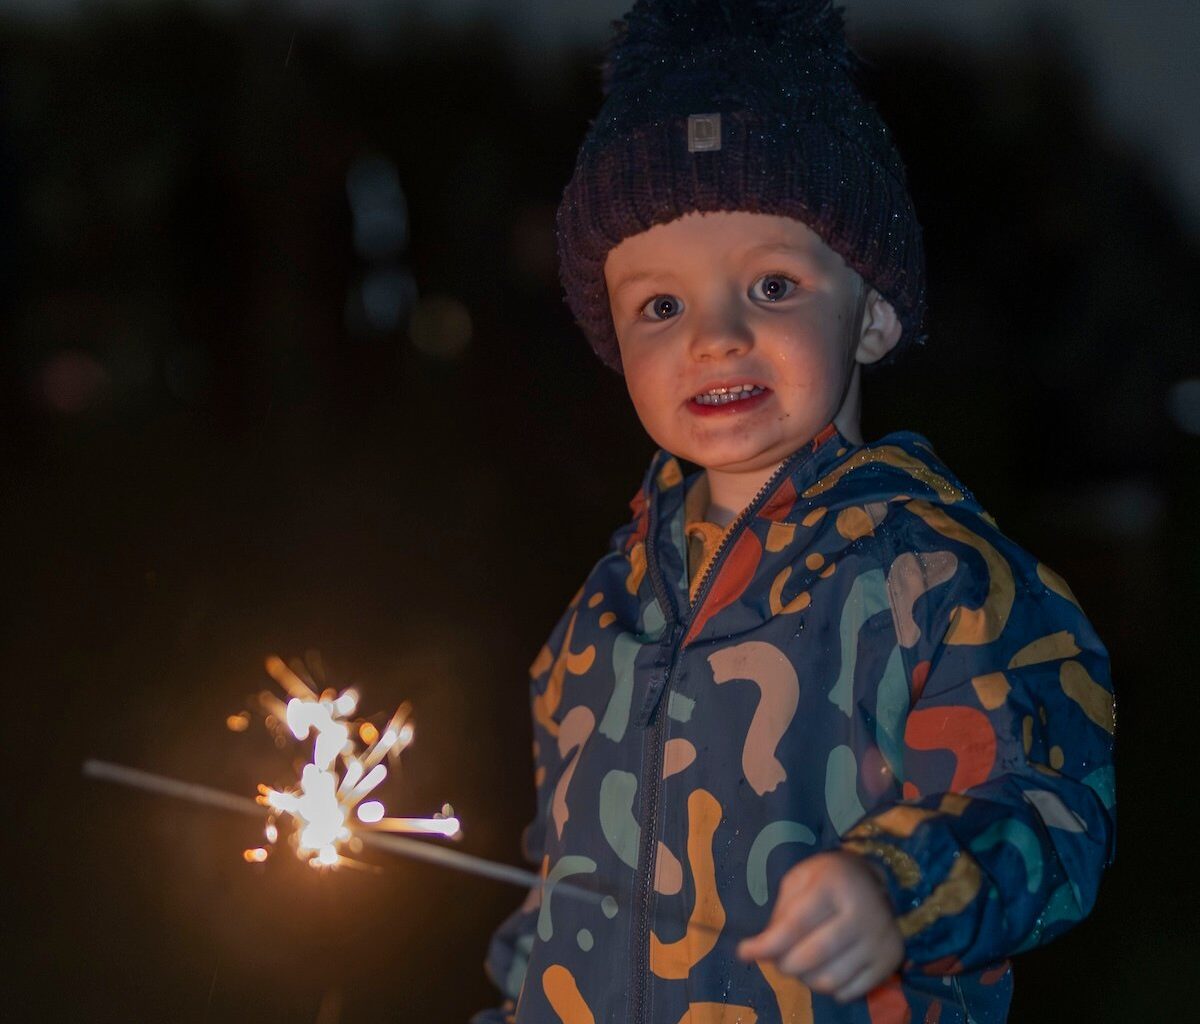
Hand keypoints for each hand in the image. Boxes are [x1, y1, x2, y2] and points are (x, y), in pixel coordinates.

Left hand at [736, 850, 904, 1003]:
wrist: (880, 882)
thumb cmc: (830, 880)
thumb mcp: (801, 879)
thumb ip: (782, 912)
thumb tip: (761, 949)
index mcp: (834, 885)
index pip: (795, 924)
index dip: (767, 944)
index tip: (744, 952)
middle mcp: (862, 913)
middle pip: (811, 957)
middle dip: (784, 963)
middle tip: (779, 958)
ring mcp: (879, 940)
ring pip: (829, 981)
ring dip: (805, 979)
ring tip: (801, 964)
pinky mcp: (890, 961)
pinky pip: (849, 992)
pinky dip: (830, 988)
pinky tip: (826, 969)